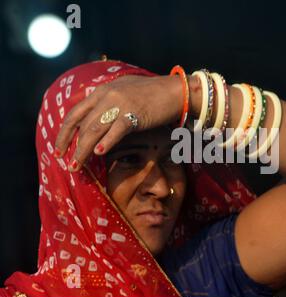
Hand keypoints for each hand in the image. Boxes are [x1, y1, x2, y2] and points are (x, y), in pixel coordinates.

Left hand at [54, 74, 185, 170]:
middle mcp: (107, 96)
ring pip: (94, 130)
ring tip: (78, 165)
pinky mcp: (134, 113)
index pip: (75, 113)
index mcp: (102, 91)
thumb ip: (107, 101)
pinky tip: (100, 153)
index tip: (59, 148)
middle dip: (71, 146)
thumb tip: (95, 118)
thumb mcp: (123, 91)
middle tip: (67, 163)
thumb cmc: (152, 93)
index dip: (64, 132)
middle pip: (82, 125)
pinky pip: (116, 130)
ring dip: (83, 150)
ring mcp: (120, 104)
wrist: (175, 90)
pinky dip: (106, 142)